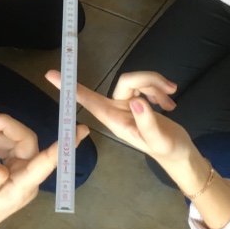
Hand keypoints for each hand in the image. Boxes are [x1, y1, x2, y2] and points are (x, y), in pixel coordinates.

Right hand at [0, 110, 88, 228]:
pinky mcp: (11, 172)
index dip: (64, 145)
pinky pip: (10, 151)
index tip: (81, 129)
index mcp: (24, 186)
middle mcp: (26, 178)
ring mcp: (20, 175)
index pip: (48, 161)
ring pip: (18, 145)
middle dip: (9, 128)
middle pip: (27, 144)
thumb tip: (0, 167)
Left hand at [44, 69, 190, 164]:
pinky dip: (159, 89)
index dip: (70, 88)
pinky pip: (145, 84)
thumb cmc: (167, 150)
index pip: (88, 100)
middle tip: (171, 90)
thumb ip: (147, 122)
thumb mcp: (159, 140)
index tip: (51, 75)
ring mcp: (127, 104)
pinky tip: (169, 102)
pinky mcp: (138, 100)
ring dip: (157, 86)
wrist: (179, 153)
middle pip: (126, 81)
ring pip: (137, 80)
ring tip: (170, 101)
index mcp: (115, 120)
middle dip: (149, 80)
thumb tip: (136, 101)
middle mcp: (117, 109)